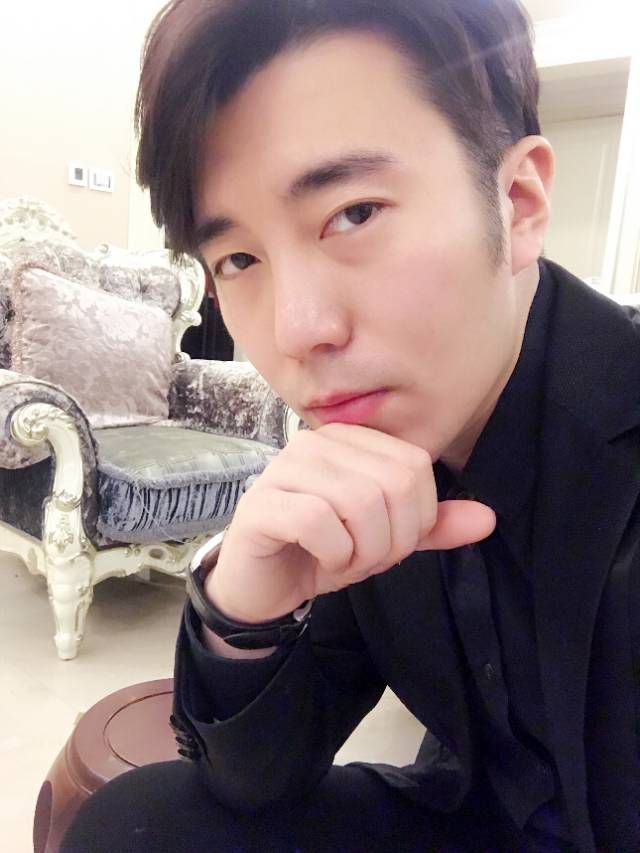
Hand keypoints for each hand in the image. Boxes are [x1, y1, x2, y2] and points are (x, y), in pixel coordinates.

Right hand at [205, 423, 495, 622]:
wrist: (261, 585)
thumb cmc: (322, 552)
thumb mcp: (385, 539)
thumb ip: (432, 527)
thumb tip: (488, 519)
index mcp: (350, 440)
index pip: (414, 467)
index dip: (416, 518)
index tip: (387, 542)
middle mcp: (316, 443)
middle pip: (392, 484)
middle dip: (392, 540)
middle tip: (365, 557)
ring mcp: (285, 469)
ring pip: (360, 502)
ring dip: (363, 550)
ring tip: (344, 560)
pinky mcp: (262, 503)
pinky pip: (320, 523)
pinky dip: (334, 555)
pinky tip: (321, 560)